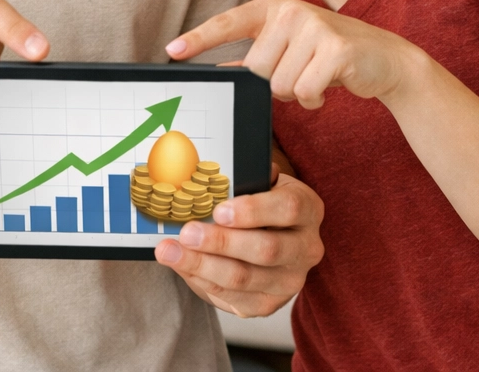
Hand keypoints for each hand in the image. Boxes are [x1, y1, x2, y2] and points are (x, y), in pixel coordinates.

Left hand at [155, 171, 324, 316]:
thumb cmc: (263, 203)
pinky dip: (202, 282)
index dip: (253, 211)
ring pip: (244, 279)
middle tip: (187, 233)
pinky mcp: (268, 304)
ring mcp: (290, 281)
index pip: (288, 209)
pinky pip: (232, 299)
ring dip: (202, 265)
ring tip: (170, 251)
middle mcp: (306, 248)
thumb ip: (247, 179)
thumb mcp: (263, 183)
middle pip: (266, 250)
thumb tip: (219, 175)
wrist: (275, 236)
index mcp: (308, 209)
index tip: (219, 211)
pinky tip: (182, 267)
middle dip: (221, 243)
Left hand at [166, 0, 420, 107]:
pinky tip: (328, 87)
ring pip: (279, 86)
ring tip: (316, 76)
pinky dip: (314, 99)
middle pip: (255, 70)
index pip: (228, 23)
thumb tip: (217, 72)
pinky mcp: (336, 48)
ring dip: (296, 93)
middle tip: (299, 72)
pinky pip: (304, 92)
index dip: (199, 39)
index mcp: (273, 6)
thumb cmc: (327, 55)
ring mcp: (314, 26)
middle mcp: (290, 10)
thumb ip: (254, 56)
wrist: (383, 58)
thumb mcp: (288, 48)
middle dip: (274, 83)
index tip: (172, 51)